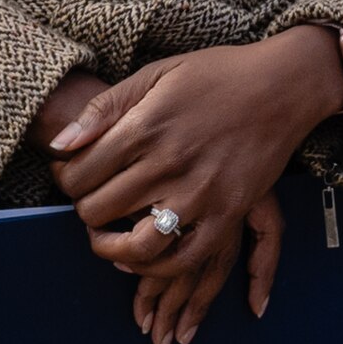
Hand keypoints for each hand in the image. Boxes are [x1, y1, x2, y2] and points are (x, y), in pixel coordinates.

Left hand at [55, 37, 339, 343]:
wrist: (283, 85)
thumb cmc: (217, 75)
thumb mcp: (155, 75)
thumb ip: (104, 109)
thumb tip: (59, 145)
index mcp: (144, 127)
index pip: (79, 173)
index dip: (65, 180)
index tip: (71, 177)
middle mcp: (168, 164)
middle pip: (99, 209)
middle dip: (85, 210)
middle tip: (90, 204)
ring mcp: (200, 193)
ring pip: (137, 245)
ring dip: (111, 249)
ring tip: (107, 240)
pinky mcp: (229, 213)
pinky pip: (185, 258)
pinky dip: (157, 268)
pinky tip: (143, 258)